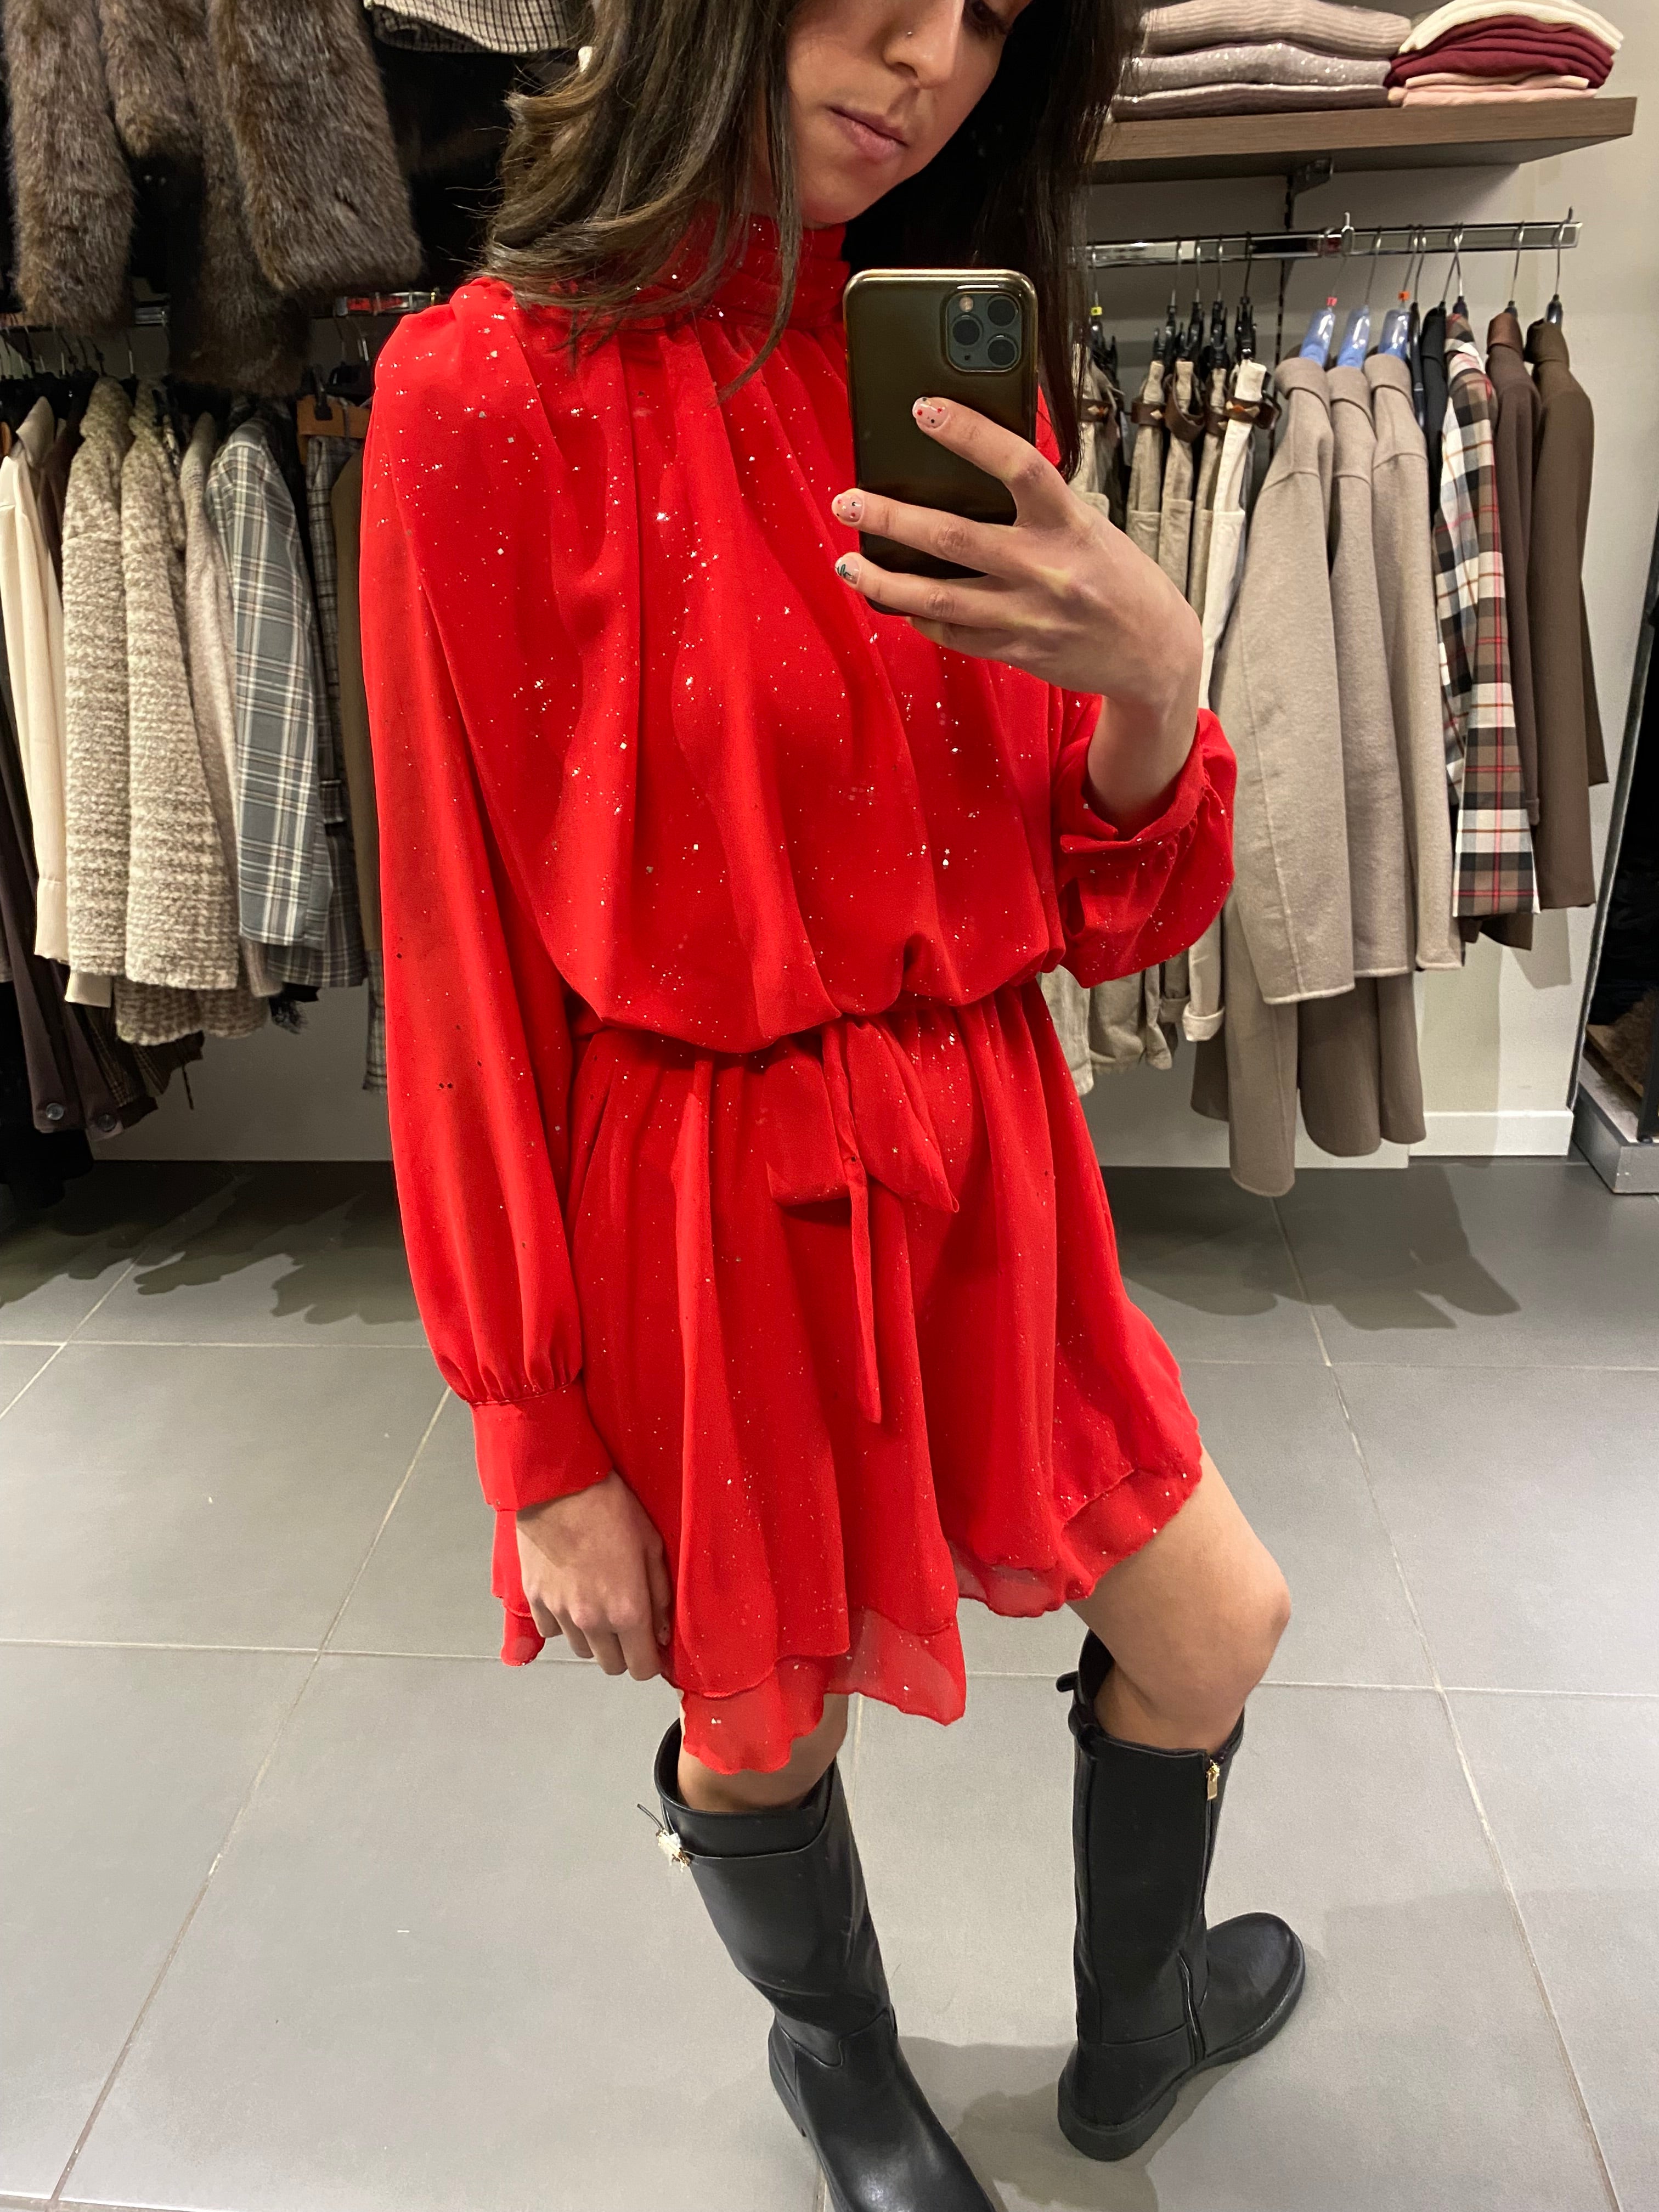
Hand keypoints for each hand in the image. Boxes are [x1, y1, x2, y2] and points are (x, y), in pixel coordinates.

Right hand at [516, 1471, 672, 1680]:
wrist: (560, 1485)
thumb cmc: (612, 1509)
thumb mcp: (651, 1547)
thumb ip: (659, 1597)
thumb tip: (662, 1634)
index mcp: (628, 1610)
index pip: (642, 1669)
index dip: (650, 1660)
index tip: (652, 1643)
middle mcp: (592, 1621)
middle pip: (611, 1666)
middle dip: (624, 1651)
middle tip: (627, 1623)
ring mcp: (560, 1613)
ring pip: (581, 1651)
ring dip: (594, 1638)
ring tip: (597, 1604)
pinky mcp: (535, 1600)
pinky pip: (552, 1630)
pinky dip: (563, 1622)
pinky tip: (571, 1595)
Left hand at [830, 397, 1202, 828]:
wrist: (1154, 652)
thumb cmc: (1117, 578)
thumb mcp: (1087, 527)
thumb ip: (1037, 507)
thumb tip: (969, 478)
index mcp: (1069, 522)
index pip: (1016, 464)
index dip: (968, 432)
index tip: (923, 408)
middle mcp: (1046, 568)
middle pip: (953, 535)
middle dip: (890, 516)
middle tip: (847, 500)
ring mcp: (1027, 614)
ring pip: (937, 596)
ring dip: (884, 579)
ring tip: (848, 564)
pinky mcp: (1016, 650)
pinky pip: (952, 632)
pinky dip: (918, 614)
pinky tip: (893, 599)